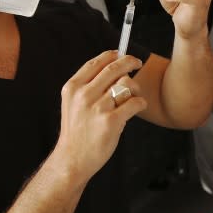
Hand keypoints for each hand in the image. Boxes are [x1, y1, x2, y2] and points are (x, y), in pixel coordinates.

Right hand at [58, 51, 146, 179]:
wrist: (73, 159)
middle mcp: (84, 95)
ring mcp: (98, 108)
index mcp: (73, 87)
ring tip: (133, 96)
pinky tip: (137, 107)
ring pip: (126, 84)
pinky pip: (135, 103)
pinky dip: (140, 103)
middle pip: (114, 68)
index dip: (113, 55)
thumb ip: (88, 86)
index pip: (96, 62)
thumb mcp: (72, 103)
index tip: (122, 54)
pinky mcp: (111, 121)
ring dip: (135, 88)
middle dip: (130, 62)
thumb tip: (113, 65)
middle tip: (138, 63)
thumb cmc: (77, 131)